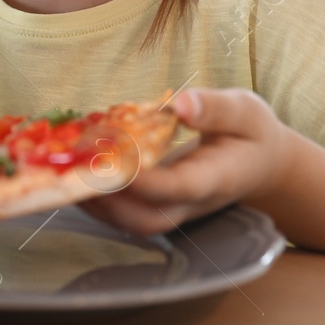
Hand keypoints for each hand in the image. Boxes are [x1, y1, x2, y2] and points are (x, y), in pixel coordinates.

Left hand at [83, 88, 298, 236]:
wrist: (261, 164)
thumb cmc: (251, 134)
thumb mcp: (245, 111)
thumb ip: (215, 108)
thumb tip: (182, 103)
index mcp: (215, 178)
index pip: (179, 188)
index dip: (146, 180)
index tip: (117, 163)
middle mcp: (190, 204)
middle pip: (146, 219)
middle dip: (107, 199)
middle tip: (75, 166)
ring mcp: (172, 210)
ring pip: (128, 221)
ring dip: (93, 199)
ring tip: (63, 167)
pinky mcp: (156, 207)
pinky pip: (122, 211)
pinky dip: (95, 194)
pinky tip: (74, 168)